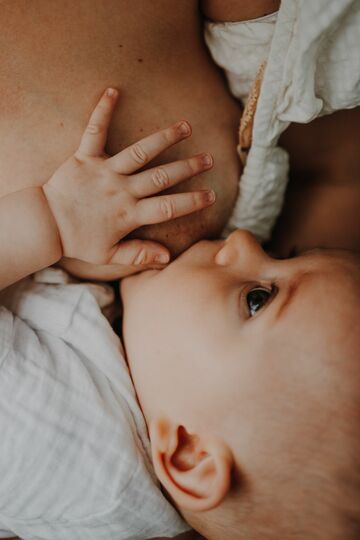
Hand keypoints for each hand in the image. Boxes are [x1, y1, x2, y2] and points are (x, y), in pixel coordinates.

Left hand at [43, 88, 214, 268]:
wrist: (46, 225)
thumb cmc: (78, 241)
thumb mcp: (109, 255)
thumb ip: (139, 255)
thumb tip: (167, 257)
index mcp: (129, 214)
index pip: (167, 208)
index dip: (191, 202)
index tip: (210, 195)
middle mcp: (121, 191)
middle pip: (160, 177)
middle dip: (187, 168)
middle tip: (208, 158)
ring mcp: (105, 172)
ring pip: (139, 153)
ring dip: (163, 139)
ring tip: (185, 126)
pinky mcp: (85, 157)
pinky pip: (94, 131)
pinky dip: (102, 111)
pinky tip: (113, 91)